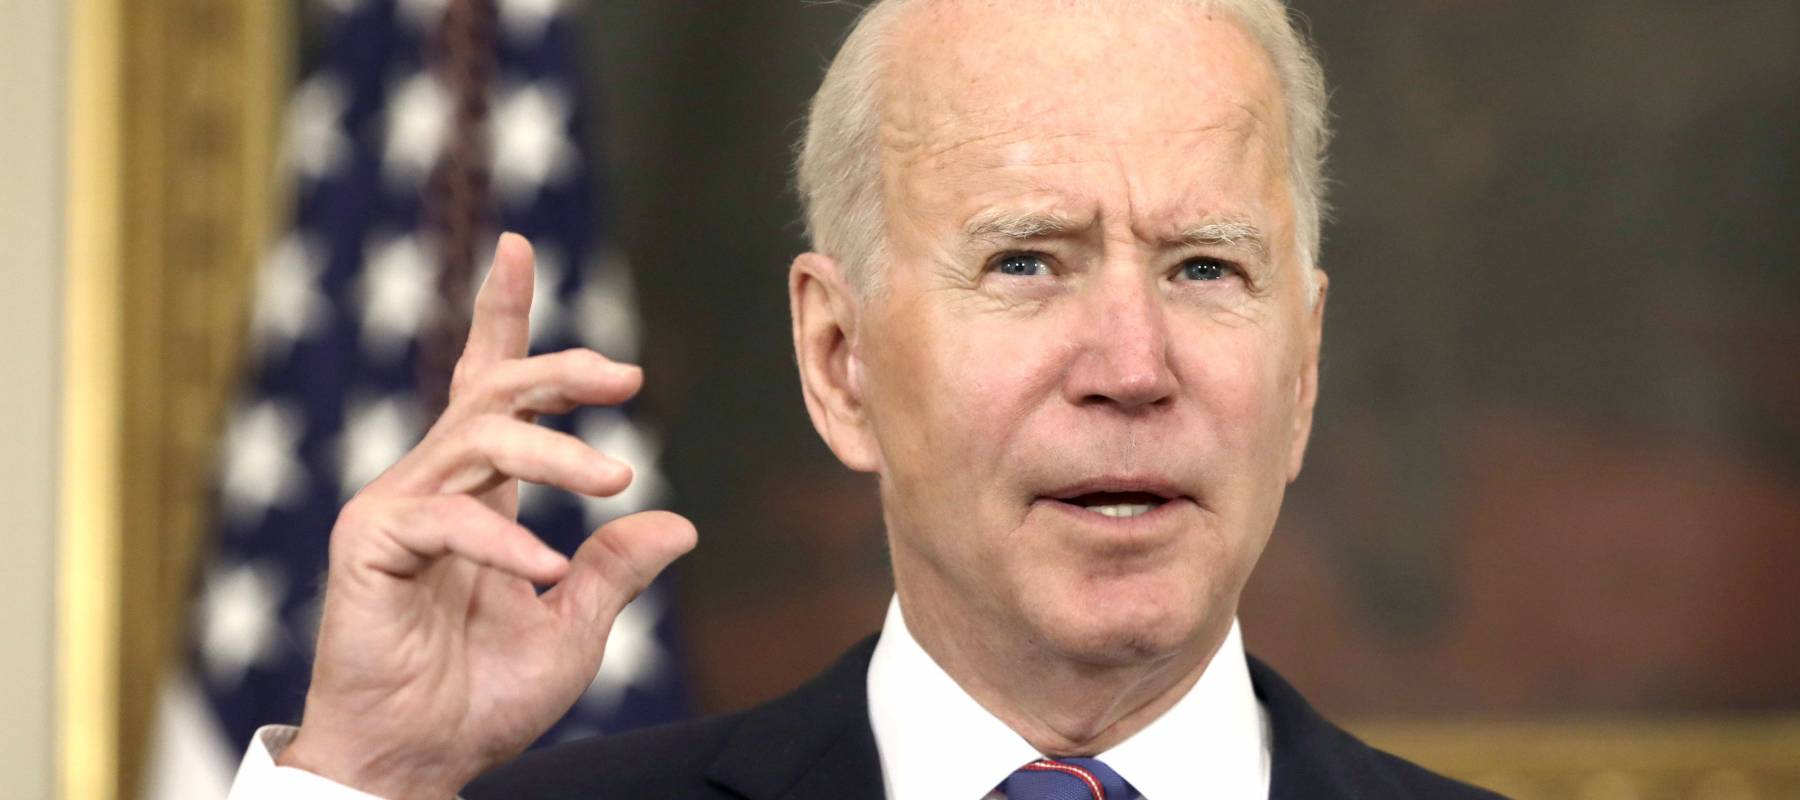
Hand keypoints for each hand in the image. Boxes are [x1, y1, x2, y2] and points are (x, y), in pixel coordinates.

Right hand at [276, 234, 696, 798]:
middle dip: (558, 368)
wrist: (418, 760)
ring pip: (479, 438)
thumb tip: (679, 521)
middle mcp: (434, 484)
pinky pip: (448, 517)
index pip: (487, 386)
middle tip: (628, 378)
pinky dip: (505, 541)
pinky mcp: (371, 544)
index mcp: (478, 493)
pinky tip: (548, 570)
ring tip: (615, 476)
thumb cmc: (482, 698)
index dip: (503, 316)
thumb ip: (615, 571)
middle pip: (492, 391)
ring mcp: (396, 508)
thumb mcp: (573, 629)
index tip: (519, 248)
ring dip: (554, 451)